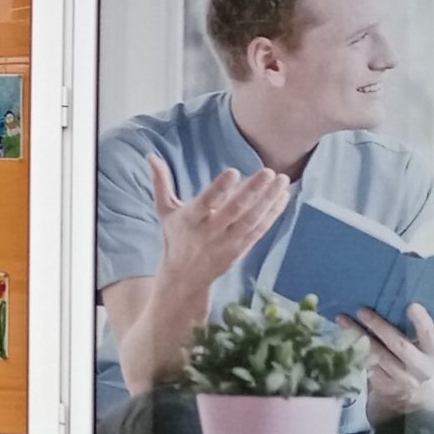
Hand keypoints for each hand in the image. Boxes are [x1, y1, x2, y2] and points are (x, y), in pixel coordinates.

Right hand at [148, 154, 289, 295]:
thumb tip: (150, 156)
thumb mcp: (165, 211)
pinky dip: (273, 213)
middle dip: (253, 191)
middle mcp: (210, 232)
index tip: (233, 171)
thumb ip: (161, 182)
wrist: (184, 278)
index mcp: (190, 220)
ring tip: (283, 180)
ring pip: (252, 220)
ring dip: (269, 200)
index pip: (206, 202)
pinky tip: (283, 196)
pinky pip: (259, 230)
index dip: (219, 189)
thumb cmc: (176, 237)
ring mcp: (228, 242)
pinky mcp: (241, 249)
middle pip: (235, 211)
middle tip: (269, 172)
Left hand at [353, 303, 433, 425]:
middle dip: (379, 326)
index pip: (430, 336)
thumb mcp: (423, 350)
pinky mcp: (383, 387)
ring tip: (342, 320)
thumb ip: (413, 331)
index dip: (422, 322)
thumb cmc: (415, 361)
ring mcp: (401, 380)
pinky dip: (352, 350)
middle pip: (399, 345)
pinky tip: (340, 338)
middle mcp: (420, 368)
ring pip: (377, 356)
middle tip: (362, 310)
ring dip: (358, 336)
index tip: (412, 305)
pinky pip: (366, 366)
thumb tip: (387, 299)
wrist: (411, 400)